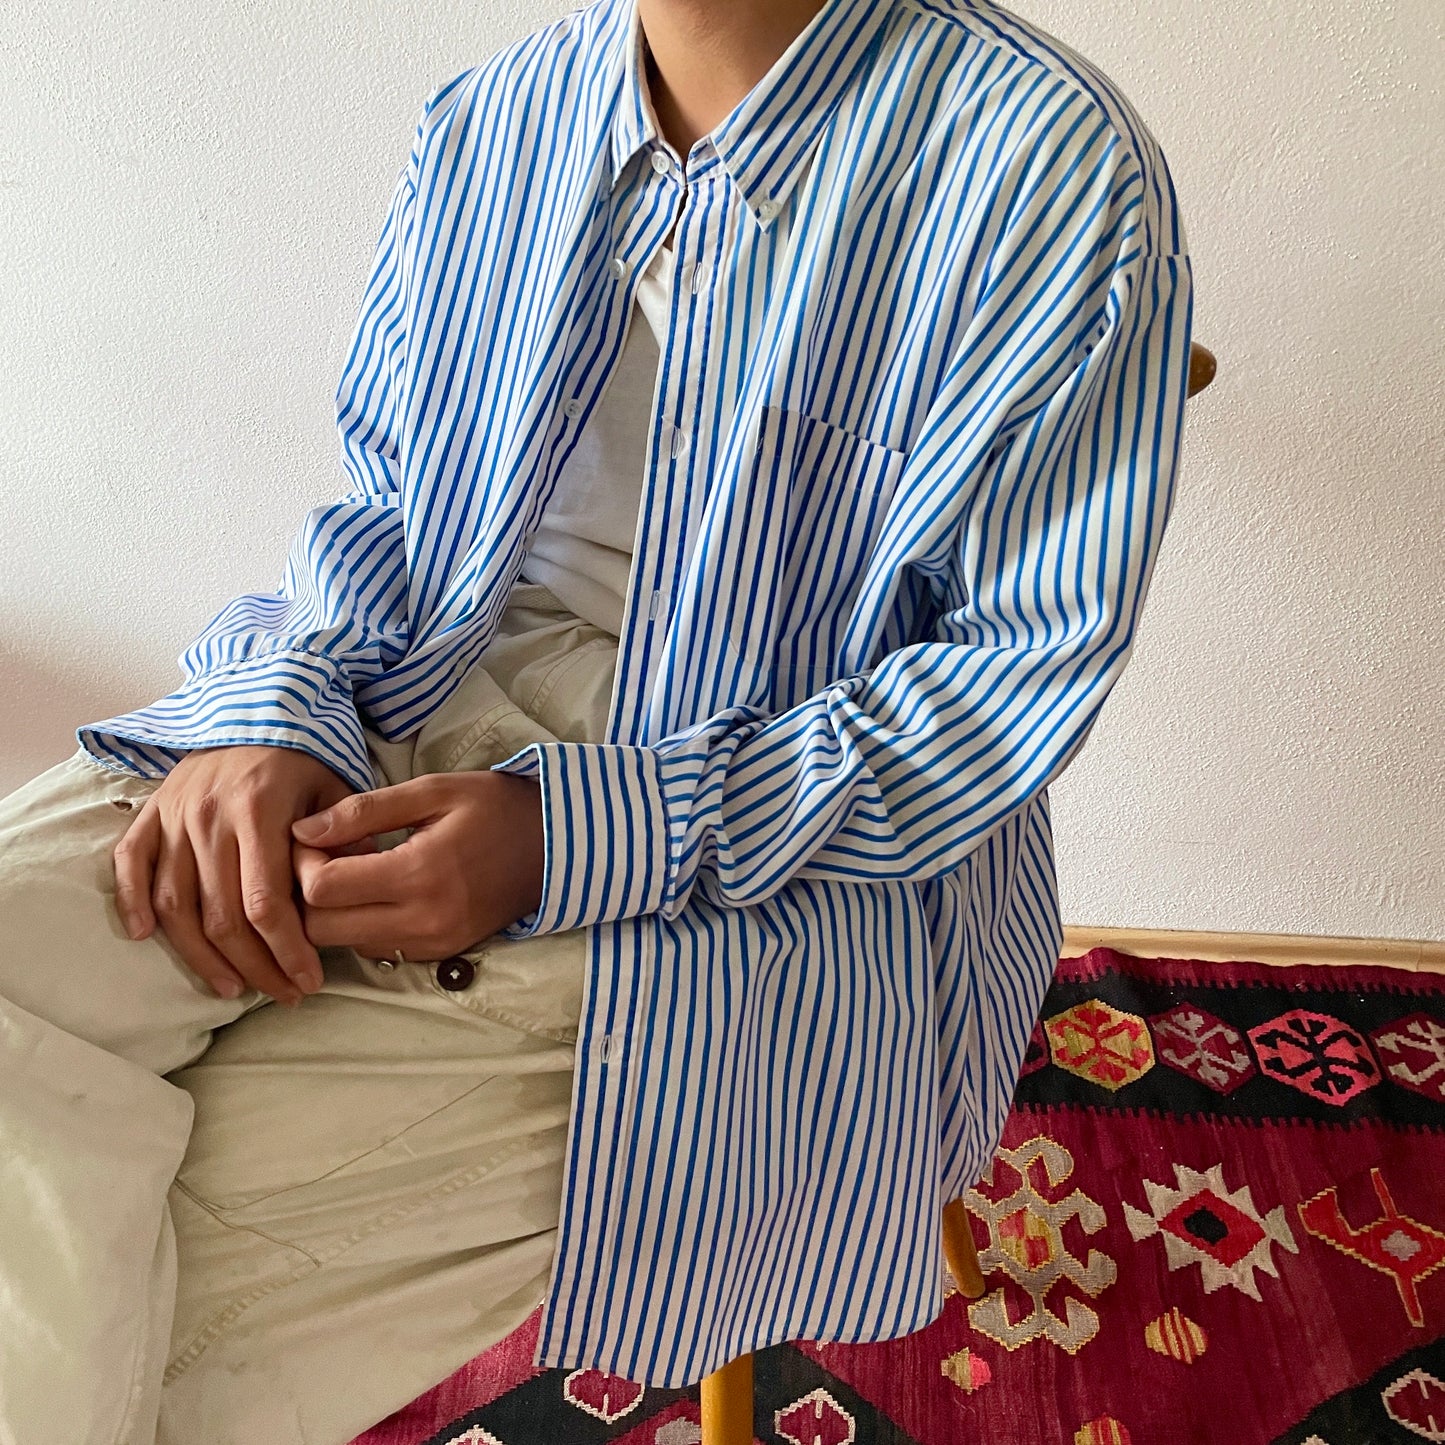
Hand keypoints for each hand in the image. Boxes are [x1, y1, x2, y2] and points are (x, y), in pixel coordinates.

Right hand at [113, 746, 355, 1002]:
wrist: (252, 710)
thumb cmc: (300, 759)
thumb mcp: (335, 787)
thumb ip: (345, 836)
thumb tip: (358, 884)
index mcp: (259, 812)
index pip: (265, 902)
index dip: (286, 950)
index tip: (307, 980)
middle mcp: (209, 818)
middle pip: (221, 915)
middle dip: (254, 966)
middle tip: (282, 993)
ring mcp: (174, 817)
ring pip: (175, 904)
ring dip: (200, 955)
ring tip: (231, 987)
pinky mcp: (151, 814)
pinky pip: (130, 864)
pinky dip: (132, 902)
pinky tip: (146, 937)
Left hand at [290, 771, 545, 960]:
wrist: (557, 847)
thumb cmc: (495, 807)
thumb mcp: (432, 791)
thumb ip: (363, 810)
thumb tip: (302, 830)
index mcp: (419, 873)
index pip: (322, 890)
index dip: (304, 864)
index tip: (317, 839)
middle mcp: (423, 921)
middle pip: (321, 930)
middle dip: (309, 896)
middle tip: (327, 859)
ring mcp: (432, 944)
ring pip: (345, 945)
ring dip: (335, 914)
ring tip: (356, 874)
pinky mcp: (439, 955)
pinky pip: (377, 949)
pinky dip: (364, 925)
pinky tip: (381, 892)